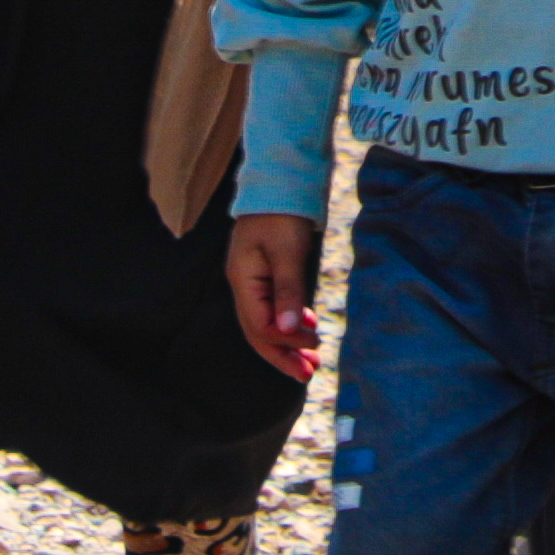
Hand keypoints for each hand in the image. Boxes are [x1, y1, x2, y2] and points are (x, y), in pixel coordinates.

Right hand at [226, 214, 323, 379]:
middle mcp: (244, 284)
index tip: (311, 352)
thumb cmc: (283, 212)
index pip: (259, 326)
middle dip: (283, 355)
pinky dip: (290, 323)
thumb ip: (288, 291)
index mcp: (243, 280)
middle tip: (308, 374)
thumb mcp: (288, 251)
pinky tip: (306, 330)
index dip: (283, 344)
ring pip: (266, 322)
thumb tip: (289, 330)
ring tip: (311, 360)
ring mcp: (253, 280)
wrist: (281, 180)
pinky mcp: (267, 274)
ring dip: (288, 342)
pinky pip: (274, 309)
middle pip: (259, 331)